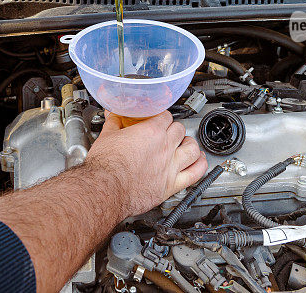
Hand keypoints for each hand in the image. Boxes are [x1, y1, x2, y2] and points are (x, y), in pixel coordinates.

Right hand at [86, 111, 207, 217]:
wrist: (105, 190)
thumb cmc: (105, 167)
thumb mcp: (106, 136)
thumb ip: (114, 123)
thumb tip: (113, 115)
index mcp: (150, 132)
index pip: (165, 116)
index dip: (161, 116)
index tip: (157, 119)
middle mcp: (164, 148)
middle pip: (179, 130)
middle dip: (174, 129)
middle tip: (168, 131)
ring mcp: (170, 166)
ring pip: (193, 149)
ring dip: (191, 144)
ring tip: (186, 143)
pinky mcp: (171, 185)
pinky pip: (195, 174)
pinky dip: (201, 166)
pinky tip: (200, 162)